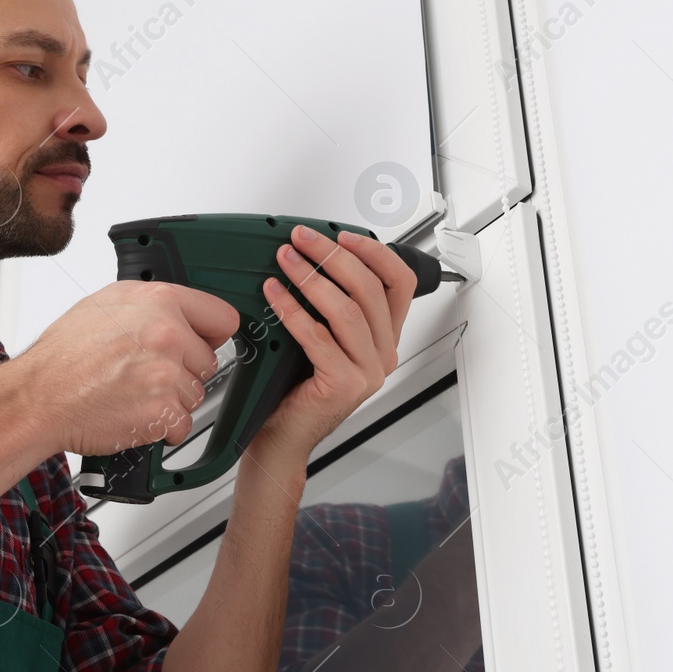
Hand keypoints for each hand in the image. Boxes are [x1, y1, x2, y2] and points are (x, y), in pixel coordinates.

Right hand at [18, 280, 239, 454]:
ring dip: (170, 401)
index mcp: (157, 301)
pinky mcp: (162, 410)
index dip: (210, 335)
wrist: (39, 397)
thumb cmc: (63, 357)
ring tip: (132, 394)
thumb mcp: (105, 305)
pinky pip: (181, 424)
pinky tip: (133, 413)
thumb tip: (181, 316)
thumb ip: (151, 307)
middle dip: (183, 372)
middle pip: (208, 362)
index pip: (222, 317)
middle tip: (144, 375)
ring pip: (195, 395)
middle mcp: (166, 333)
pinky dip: (161, 428)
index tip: (202, 344)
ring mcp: (166, 373)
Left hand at [247, 226, 416, 462]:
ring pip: (347, 310)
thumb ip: (328, 303)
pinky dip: (292, 310)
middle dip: (333, 256)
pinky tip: (273, 293)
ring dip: (311, 278)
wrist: (281, 436)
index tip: (342, 235)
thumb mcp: (320, 336)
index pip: (399, 283)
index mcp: (385, 338)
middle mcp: (384, 354)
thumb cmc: (294, 387)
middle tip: (301, 240)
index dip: (374, 253)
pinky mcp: (345, 385)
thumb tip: (311, 255)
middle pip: (370, 289)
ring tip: (285, 260)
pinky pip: (318, 337)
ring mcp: (369, 372)